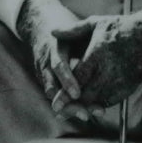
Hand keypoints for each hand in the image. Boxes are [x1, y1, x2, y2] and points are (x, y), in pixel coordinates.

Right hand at [16, 0, 100, 121]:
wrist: (43, 27)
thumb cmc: (67, 28)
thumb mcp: (73, 26)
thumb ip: (78, 31)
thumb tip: (98, 31)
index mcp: (54, 49)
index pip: (58, 66)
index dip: (67, 80)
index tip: (77, 93)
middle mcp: (47, 64)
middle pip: (55, 88)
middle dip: (69, 102)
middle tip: (85, 113)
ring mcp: (45, 75)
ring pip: (56, 97)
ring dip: (71, 108)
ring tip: (88, 115)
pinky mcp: (49, 82)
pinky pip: (59, 97)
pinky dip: (71, 106)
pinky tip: (86, 112)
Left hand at [51, 0, 141, 110]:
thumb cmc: (122, 27)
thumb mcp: (97, 23)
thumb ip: (74, 30)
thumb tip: (52, 31)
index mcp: (98, 54)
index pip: (78, 80)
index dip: (66, 94)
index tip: (55, 104)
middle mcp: (109, 70)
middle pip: (86, 95)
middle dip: (72, 105)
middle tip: (59, 111)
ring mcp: (120, 81)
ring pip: (98, 101)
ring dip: (85, 107)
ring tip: (72, 111)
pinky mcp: (128, 87)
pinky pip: (110, 101)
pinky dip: (99, 104)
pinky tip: (90, 104)